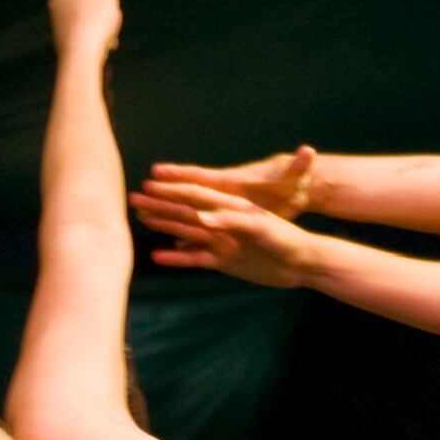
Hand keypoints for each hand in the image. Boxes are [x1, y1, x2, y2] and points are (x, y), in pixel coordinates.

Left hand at [48, 0, 124, 56]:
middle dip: (98, 5)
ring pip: (82, 14)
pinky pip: (78, 29)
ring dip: (96, 22)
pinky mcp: (58, 34)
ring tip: (110, 35)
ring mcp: (55, 16)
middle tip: (112, 16)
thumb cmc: (96, 20)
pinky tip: (102, 44)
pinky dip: (89, 34)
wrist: (80, 53)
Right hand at [131, 176, 328, 288]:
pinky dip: (179, 256)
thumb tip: (203, 216)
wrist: (305, 260)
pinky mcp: (226, 258)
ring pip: (188, 230)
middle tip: (134, 198)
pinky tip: (159, 256)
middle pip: (186, 208)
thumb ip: (235, 220)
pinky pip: (197, 256)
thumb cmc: (289, 237)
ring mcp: (223, 239)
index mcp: (232, 205)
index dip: (175, 184)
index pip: (198, 191)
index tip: (151, 179)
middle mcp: (223, 219)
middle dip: (161, 202)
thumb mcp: (264, 226)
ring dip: (165, 224)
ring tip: (141, 219)